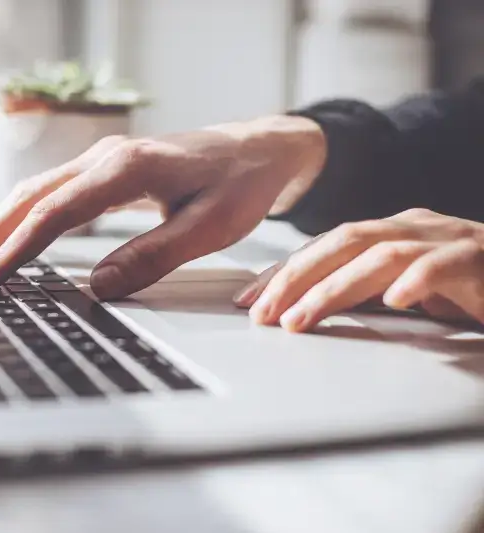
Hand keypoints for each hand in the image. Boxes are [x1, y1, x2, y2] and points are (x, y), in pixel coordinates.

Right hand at [0, 115, 325, 298]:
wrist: (258, 149)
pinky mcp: (103, 169)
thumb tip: (99, 287)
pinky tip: (6, 239)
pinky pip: (49, 192)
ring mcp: (100, 159)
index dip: (17, 251)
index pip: (55, 213)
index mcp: (127, 168)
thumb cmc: (240, 185)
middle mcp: (104, 156)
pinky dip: (20, 217)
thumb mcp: (211, 226)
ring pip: (32, 191)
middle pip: (28, 197)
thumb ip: (155, 254)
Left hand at [234, 208, 483, 330]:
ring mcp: (445, 239)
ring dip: (334, 289)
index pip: (324, 247)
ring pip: (379, 255)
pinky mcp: (477, 259)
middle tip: (263, 314)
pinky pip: (441, 265)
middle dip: (294, 278)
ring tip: (301, 319)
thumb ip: (361, 292)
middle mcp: (411, 228)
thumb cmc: (464, 286)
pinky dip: (416, 281)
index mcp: (389, 233)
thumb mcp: (401, 290)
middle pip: (341, 243)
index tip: (249, 300)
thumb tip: (304, 309)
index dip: (284, 271)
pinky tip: (394, 302)